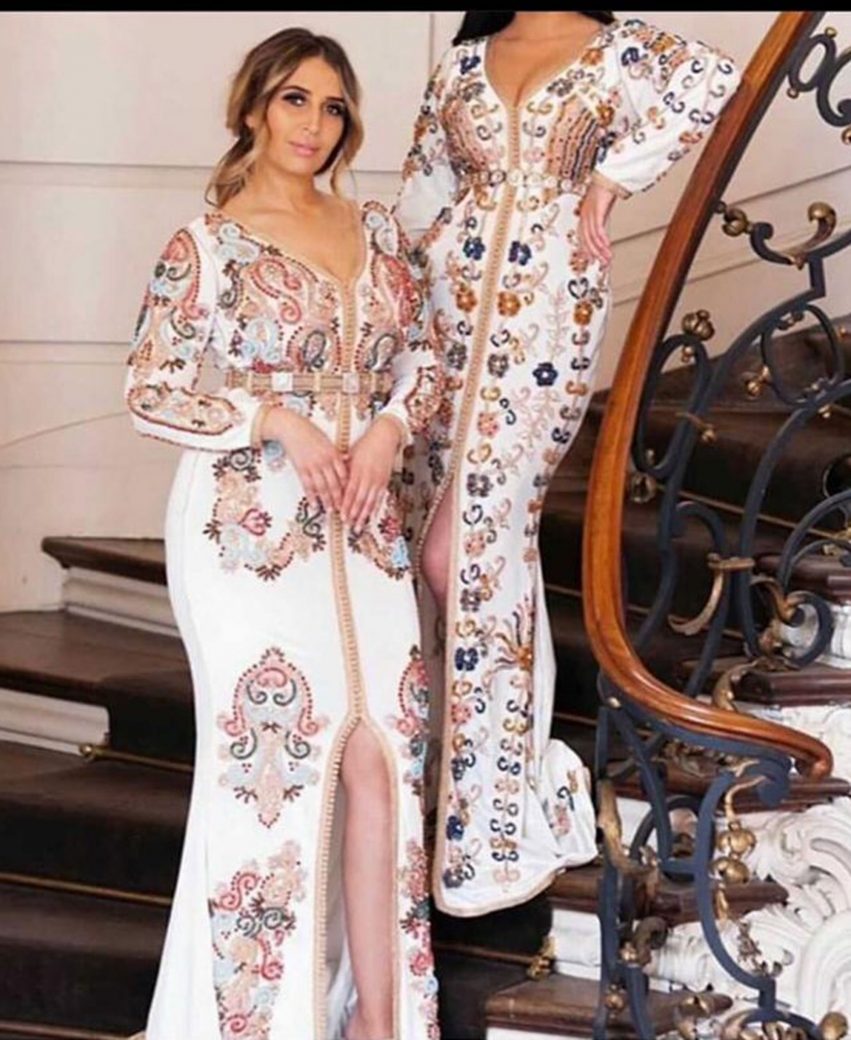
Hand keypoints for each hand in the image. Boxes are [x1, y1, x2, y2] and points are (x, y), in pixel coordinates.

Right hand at [262, 406, 347, 512]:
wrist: (292, 428)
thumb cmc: (311, 433)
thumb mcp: (327, 442)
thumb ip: (336, 454)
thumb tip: (346, 460)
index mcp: (334, 454)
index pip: (344, 475)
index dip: (348, 488)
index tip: (352, 497)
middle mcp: (325, 461)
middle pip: (335, 484)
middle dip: (339, 499)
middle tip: (344, 510)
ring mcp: (312, 466)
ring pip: (322, 487)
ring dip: (327, 501)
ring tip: (331, 510)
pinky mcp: (301, 468)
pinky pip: (308, 486)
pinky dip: (312, 497)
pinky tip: (315, 505)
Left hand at [340, 415, 403, 531]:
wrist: (385, 437)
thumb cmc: (366, 444)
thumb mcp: (351, 454)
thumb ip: (343, 468)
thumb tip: (333, 479)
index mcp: (357, 469)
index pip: (350, 491)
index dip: (345, 504)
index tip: (340, 515)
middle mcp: (368, 476)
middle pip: (360, 499)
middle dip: (353, 514)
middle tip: (348, 525)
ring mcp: (378, 479)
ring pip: (370, 501)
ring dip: (363, 515)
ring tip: (358, 526)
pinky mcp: (385, 481)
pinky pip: (379, 498)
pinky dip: (374, 509)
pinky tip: (371, 517)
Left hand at [577, 181, 616, 264]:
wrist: (607, 177)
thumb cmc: (605, 191)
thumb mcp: (602, 210)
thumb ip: (601, 221)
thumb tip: (603, 234)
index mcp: (584, 216)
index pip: (583, 237)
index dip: (586, 250)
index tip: (590, 260)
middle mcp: (584, 216)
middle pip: (586, 239)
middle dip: (594, 253)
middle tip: (601, 263)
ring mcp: (589, 214)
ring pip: (591, 237)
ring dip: (600, 249)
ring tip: (607, 258)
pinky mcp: (595, 211)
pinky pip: (597, 228)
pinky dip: (601, 239)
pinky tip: (606, 246)